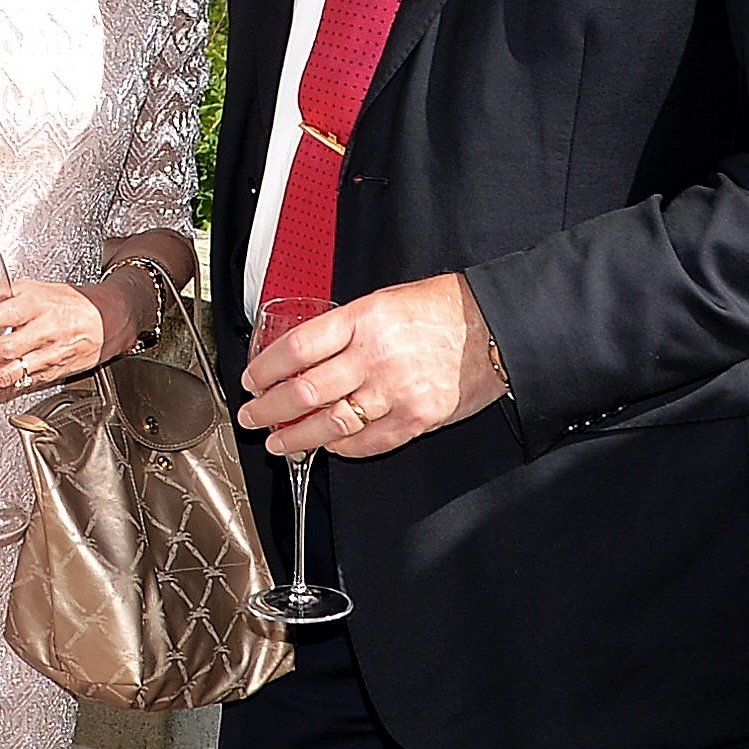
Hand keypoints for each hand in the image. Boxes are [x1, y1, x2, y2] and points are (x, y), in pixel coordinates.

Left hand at [0, 278, 133, 412]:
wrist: (106, 321)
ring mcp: (44, 360)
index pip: (9, 313)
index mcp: (39, 306)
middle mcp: (42, 335)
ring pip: (5, 376)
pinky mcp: (43, 379)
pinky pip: (10, 391)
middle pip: (4, 350)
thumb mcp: (30, 287)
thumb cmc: (66, 303)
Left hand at [235, 273, 503, 459]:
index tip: (251, 380)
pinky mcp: (417, 419)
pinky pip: (368, 442)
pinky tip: (326, 446)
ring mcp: (395, 391)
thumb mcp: (384, 300)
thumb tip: (303, 354)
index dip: (264, 369)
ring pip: (330, 424)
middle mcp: (374, 357)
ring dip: (296, 437)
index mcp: (361, 320)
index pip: (296, 349)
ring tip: (279, 442)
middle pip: (304, 391)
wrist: (497, 328)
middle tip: (251, 416)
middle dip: (268, 409)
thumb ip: (344, 328)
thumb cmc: (443, 309)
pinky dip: (342, 448)